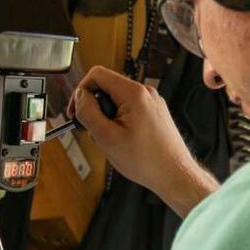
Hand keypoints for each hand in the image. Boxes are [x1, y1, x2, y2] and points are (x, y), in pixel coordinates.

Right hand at [69, 65, 217, 216]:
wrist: (174, 175)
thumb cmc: (146, 160)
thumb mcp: (106, 137)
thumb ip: (88, 112)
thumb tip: (79, 96)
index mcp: (133, 93)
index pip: (97, 75)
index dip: (81, 92)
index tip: (75, 112)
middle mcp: (145, 92)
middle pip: (107, 87)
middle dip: (95, 108)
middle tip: (93, 132)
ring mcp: (152, 102)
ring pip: (117, 100)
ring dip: (107, 118)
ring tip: (111, 141)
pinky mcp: (155, 112)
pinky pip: (129, 110)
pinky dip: (119, 122)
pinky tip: (123, 142)